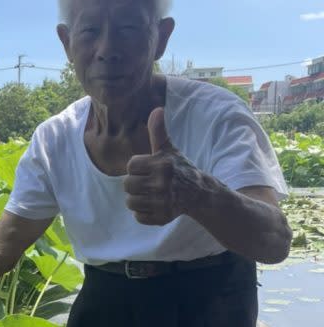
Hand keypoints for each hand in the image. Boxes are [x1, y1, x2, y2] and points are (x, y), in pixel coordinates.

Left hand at [123, 108, 202, 225]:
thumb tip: (157, 109)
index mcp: (161, 164)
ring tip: (150, 194)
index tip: (148, 169)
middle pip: (127, 185)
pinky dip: (143, 213)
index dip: (136, 168)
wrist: (199, 194)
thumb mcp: (169, 150)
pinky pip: (138, 217)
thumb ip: (158, 132)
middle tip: (147, 183)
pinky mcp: (162, 217)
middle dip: (135, 184)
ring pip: (130, 202)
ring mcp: (163, 202)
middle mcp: (162, 183)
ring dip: (137, 199)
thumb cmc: (179, 169)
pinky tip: (154, 205)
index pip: (130, 166)